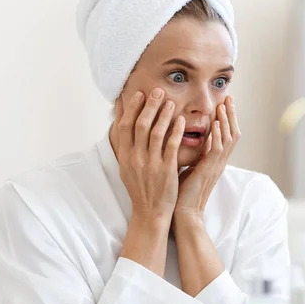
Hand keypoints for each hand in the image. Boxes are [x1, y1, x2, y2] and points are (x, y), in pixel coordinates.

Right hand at [115, 88, 184, 223]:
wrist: (150, 212)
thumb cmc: (140, 189)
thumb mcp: (127, 168)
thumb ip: (127, 148)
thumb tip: (122, 126)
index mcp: (124, 156)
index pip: (124, 126)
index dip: (130, 108)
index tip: (137, 93)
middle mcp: (135, 158)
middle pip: (140, 125)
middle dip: (148, 105)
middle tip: (157, 91)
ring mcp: (150, 164)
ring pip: (156, 132)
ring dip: (163, 114)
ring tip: (170, 101)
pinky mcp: (166, 170)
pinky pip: (171, 145)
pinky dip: (176, 131)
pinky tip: (182, 120)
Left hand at [175, 96, 239, 218]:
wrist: (183, 213)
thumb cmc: (181, 192)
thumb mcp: (189, 167)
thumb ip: (193, 153)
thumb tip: (187, 138)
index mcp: (214, 161)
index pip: (226, 135)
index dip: (226, 119)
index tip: (223, 103)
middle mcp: (219, 162)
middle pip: (232, 133)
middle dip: (231, 115)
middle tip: (229, 98)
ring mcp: (216, 166)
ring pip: (228, 138)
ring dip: (227, 120)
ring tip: (224, 105)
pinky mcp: (209, 170)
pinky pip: (218, 149)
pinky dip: (219, 134)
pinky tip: (216, 122)